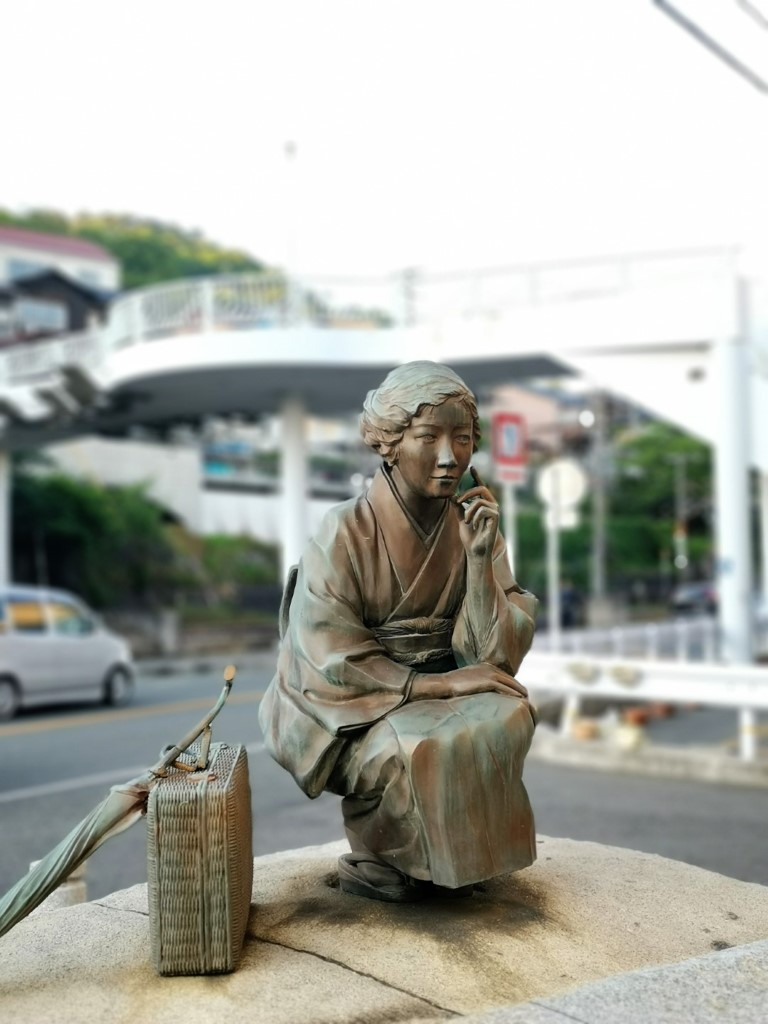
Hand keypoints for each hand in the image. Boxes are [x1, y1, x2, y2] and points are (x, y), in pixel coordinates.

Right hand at [410, 663, 528, 700]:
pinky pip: (505, 689)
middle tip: (527, 698)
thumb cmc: (453, 685)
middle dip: (519, 688)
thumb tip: (482, 692)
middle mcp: (490, 668)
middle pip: (511, 679)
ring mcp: (489, 674)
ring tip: (526, 700)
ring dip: (520, 692)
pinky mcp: (488, 682)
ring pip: (511, 684)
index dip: (513, 685)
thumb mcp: (468, 680)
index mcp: (486, 666)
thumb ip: (478, 682)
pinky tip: (520, 700)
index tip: (519, 693)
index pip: (505, 676)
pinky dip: (514, 694)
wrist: (444, 683)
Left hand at [453, 466, 498, 558]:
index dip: (477, 476)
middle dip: (467, 493)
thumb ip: (458, 507)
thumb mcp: (461, 518)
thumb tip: (452, 495)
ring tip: (467, 521)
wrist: (474, 550)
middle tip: (457, 501)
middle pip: (480, 489)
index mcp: (483, 504)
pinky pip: (483, 509)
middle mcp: (491, 505)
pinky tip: (474, 524)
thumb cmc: (470, 536)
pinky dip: (474, 516)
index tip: (472, 467)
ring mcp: (494, 511)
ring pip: (479, 500)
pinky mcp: (496, 517)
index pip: (480, 487)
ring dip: (469, 511)